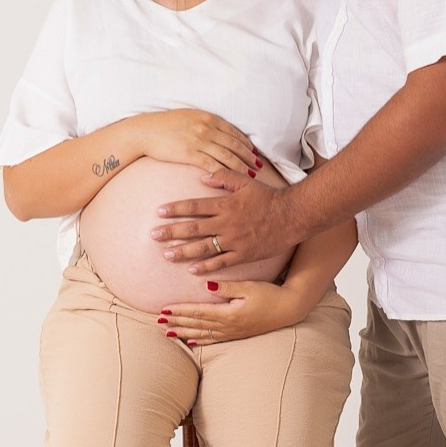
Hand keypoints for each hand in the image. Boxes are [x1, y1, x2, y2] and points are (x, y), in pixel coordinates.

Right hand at [136, 110, 259, 174]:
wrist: (145, 131)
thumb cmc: (165, 125)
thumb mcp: (189, 116)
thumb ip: (205, 122)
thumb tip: (218, 131)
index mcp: (208, 118)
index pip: (233, 132)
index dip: (246, 143)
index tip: (255, 152)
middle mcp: (206, 128)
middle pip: (234, 144)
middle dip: (249, 156)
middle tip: (259, 166)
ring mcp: (198, 141)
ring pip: (227, 155)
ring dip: (241, 165)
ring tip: (250, 174)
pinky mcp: (190, 154)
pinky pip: (211, 165)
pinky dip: (224, 172)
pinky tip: (231, 179)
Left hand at [151, 168, 300, 271]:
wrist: (292, 215)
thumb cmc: (268, 197)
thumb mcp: (245, 181)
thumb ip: (223, 178)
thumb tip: (201, 176)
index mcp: (225, 204)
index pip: (194, 207)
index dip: (175, 209)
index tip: (159, 212)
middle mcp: (226, 223)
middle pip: (193, 229)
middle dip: (171, 232)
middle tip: (153, 235)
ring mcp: (234, 241)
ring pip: (203, 248)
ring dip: (183, 251)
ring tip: (166, 254)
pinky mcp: (243, 254)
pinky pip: (221, 263)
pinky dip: (206, 267)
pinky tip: (191, 270)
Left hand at [159, 279, 303, 342]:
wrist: (289, 309)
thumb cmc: (270, 295)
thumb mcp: (249, 287)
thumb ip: (226, 287)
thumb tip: (206, 284)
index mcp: (228, 313)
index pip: (198, 312)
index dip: (179, 311)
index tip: (164, 309)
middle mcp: (228, 326)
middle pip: (196, 324)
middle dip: (176, 322)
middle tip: (158, 320)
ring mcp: (232, 332)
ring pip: (202, 334)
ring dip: (183, 332)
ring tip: (167, 332)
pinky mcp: (237, 334)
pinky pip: (214, 340)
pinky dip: (200, 341)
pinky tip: (190, 342)